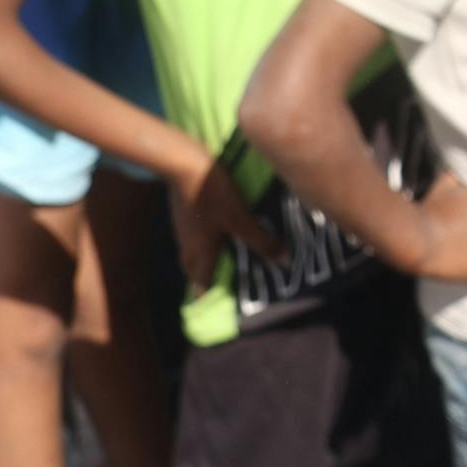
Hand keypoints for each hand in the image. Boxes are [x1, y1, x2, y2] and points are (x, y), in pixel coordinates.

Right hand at [169, 158, 286, 287]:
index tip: (223, 303)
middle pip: (193, 271)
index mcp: (200, 253)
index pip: (200, 285)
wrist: (182, 163)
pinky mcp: (181, 213)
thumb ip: (262, 241)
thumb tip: (285, 261)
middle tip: (227, 279)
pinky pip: (191, 235)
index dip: (209, 297)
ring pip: (191, 252)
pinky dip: (203, 240)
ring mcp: (181, 228)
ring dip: (206, 258)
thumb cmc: (213, 194)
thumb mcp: (241, 219)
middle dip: (207, 279)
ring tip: (227, 254)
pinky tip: (217, 229)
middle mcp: (187, 245)